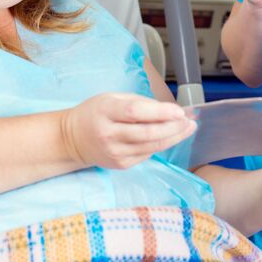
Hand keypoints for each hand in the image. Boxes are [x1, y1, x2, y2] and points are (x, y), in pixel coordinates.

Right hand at [60, 93, 196, 168]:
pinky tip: (170, 137)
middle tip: (189, 121)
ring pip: (151, 147)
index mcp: (105, 111)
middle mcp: (109, 134)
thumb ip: (138, 102)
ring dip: (173, 138)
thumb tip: (167, 110)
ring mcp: (114, 152)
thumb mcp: (111, 97)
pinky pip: (146, 155)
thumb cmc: (95, 113)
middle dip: (173, 128)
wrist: (72, 139)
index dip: (160, 112)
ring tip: (188, 128)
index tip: (179, 111)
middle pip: (147, 133)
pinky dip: (160, 145)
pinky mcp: (120, 164)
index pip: (135, 112)